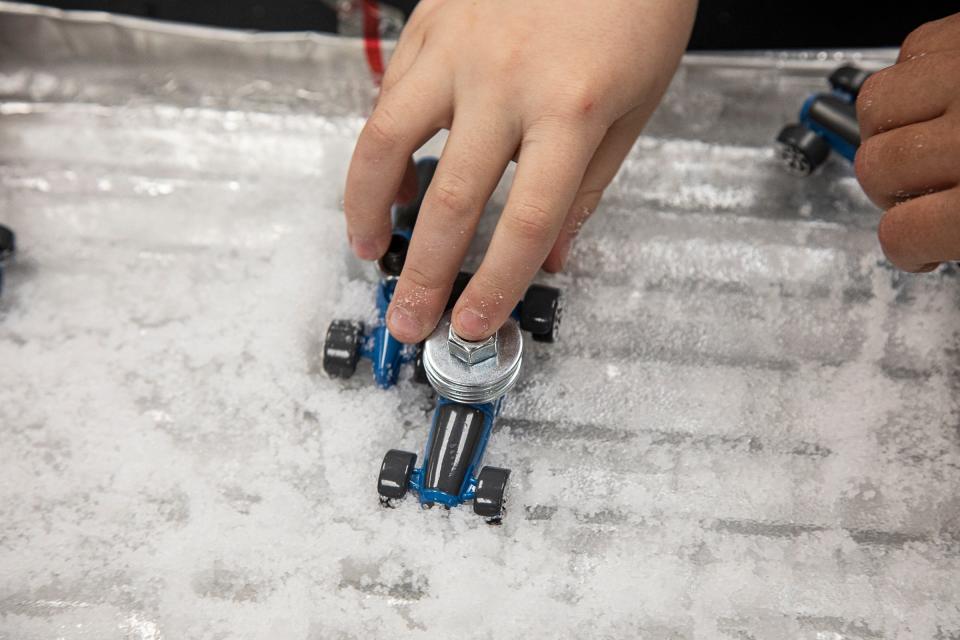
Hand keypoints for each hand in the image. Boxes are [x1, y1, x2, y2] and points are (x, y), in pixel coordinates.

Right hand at [344, 0, 695, 341]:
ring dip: (368, 207)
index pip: (523, 224)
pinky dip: (384, 145)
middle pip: (450, 201)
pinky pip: (391, 94)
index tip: (473, 322)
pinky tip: (394, 173)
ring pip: (387, 141)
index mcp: (573, 110)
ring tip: (367, 245)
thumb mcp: (636, 106)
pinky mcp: (430, 22)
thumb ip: (587, 187)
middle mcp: (508, 82)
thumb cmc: (635, 5)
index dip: (494, 286)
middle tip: (407, 319)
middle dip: (423, 275)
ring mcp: (460, 49)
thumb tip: (551, 256)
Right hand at [855, 12, 959, 272]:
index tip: (920, 247)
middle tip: (929, 191)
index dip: (907, 249)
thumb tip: (933, 236)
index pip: (902, 233)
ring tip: (929, 137)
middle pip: (876, 168)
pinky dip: (917, 79)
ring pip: (875, 105)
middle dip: (895, 188)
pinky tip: (946, 96)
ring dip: (892, 128)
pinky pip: (908, 53)